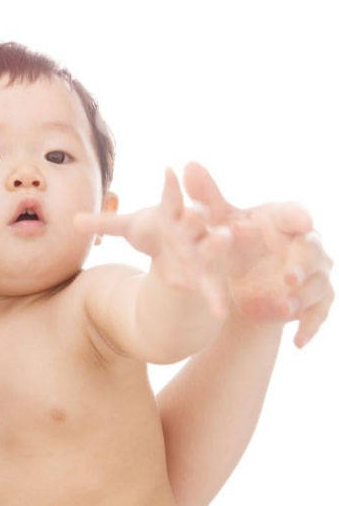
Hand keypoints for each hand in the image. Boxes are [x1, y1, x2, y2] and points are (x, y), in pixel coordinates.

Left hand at [75, 168, 232, 317]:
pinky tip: (218, 314)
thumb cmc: (156, 233)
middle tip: (199, 208)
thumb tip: (72, 221)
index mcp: (174, 213)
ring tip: (224, 239)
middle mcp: (193, 229)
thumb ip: (105, 224)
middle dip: (197, 213)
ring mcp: (203, 251)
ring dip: (217, 244)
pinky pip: (212, 286)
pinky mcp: (207, 275)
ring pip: (212, 246)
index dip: (170, 185)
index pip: (172, 196)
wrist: (180, 255)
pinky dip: (215, 299)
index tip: (168, 170)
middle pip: (196, 218)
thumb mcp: (131, 228)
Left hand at [182, 161, 333, 346]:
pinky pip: (319, 314)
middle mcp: (304, 244)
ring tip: (281, 306)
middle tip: (285, 276)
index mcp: (282, 220)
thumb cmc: (232, 241)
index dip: (298, 217)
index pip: (296, 214)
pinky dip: (310, 327)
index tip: (300, 221)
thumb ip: (205, 196)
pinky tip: (297, 341)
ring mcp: (312, 274)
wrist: (240, 281)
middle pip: (313, 250)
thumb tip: (187, 164)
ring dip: (301, 296)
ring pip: (318, 283)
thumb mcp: (216, 221)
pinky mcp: (312, 301)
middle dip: (302, 263)